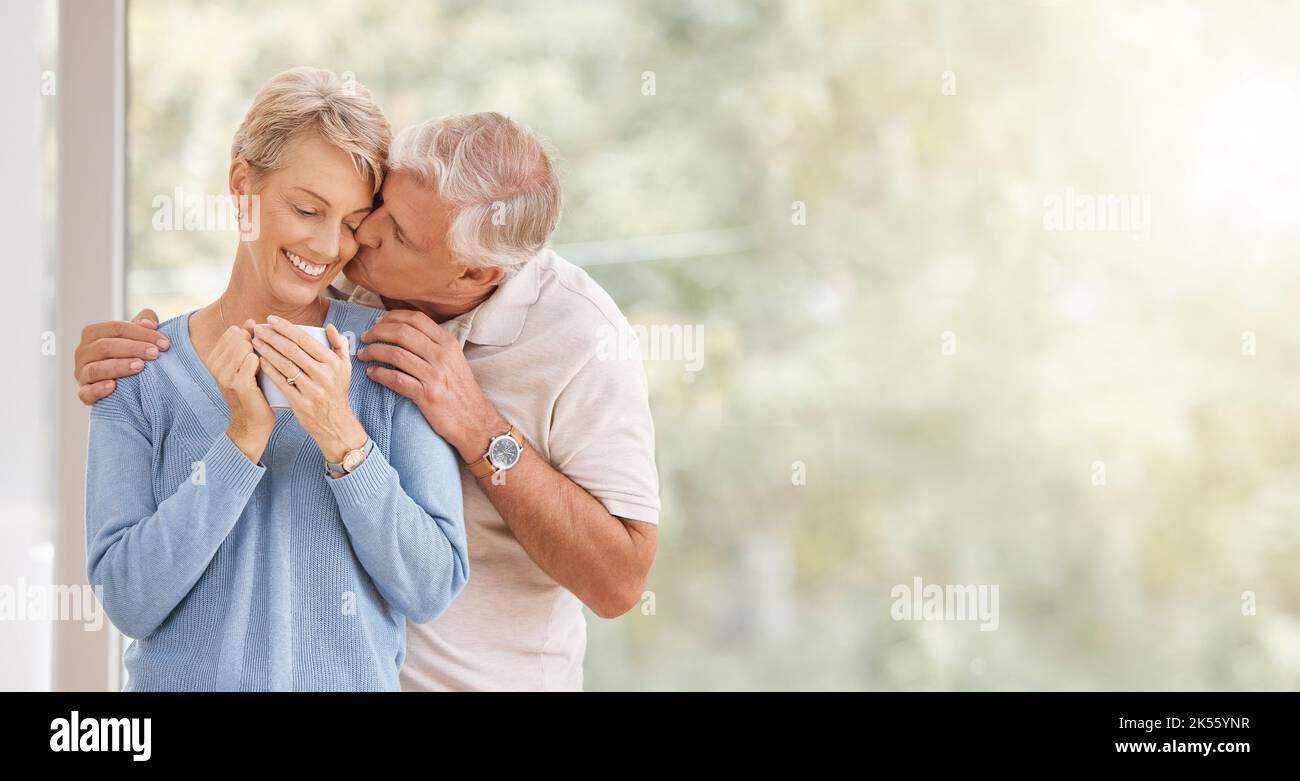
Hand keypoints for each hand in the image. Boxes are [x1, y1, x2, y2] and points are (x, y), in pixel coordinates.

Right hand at [74, 308, 169, 403]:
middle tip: (155, 354)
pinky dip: (98, 389)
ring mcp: (82, 373)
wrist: (122, 382)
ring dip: (119, 367)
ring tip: (140, 366)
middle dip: (132, 349)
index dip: (141, 333)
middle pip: (105, 347)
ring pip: (96, 369)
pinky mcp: (84, 393)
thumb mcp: (137, 334)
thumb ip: (144, 321)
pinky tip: (113, 387)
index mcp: (93, 334)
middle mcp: (83, 352)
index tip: (164, 343)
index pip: (116, 328)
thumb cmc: (129, 352)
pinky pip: (86, 393)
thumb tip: (148, 323)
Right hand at [212, 322, 274, 462]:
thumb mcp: (246, 365)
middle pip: (239, 336)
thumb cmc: (254, 392)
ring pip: (246, 345)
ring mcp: (224, 375)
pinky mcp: (238, 384)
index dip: (250, 337)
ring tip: (266, 367)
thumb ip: (246, 342)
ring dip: (261, 353)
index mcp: (214, 359)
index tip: (258, 351)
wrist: (252, 424)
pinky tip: (269, 373)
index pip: (233, 331)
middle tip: (263, 361)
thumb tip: (251, 321)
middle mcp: (214, 365)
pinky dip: (264, 363)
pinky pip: (254, 359)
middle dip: (256, 343)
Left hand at [252, 315, 366, 463]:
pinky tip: (259, 361)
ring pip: (285, 365)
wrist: (336, 425)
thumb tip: (329, 326)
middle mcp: (324, 375)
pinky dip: (270, 370)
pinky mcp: (301, 404)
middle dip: (272, 336)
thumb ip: (340, 345)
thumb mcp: (345, 368)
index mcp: (333, 363)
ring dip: (267, 351)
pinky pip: (282, 383)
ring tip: (255, 342)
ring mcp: (312, 390)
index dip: (286, 328)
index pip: (306, 340)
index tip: (271, 320)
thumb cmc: (337, 393)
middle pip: (292, 350)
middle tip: (258, 329)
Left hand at [357, 309, 505, 462]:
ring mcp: (434, 375)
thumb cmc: (461, 391)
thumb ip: (434, 345)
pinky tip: (371, 374)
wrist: (475, 420)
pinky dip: (379, 374)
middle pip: (401, 333)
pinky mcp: (426, 395)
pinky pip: (396, 379)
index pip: (416, 319)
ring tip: (363, 355)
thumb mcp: (454, 360)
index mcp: (448, 343)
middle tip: (365, 338)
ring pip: (395, 354)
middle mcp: (441, 355)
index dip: (392, 317)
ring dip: (373, 352)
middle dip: (377, 333)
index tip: (378, 323)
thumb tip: (405, 333)